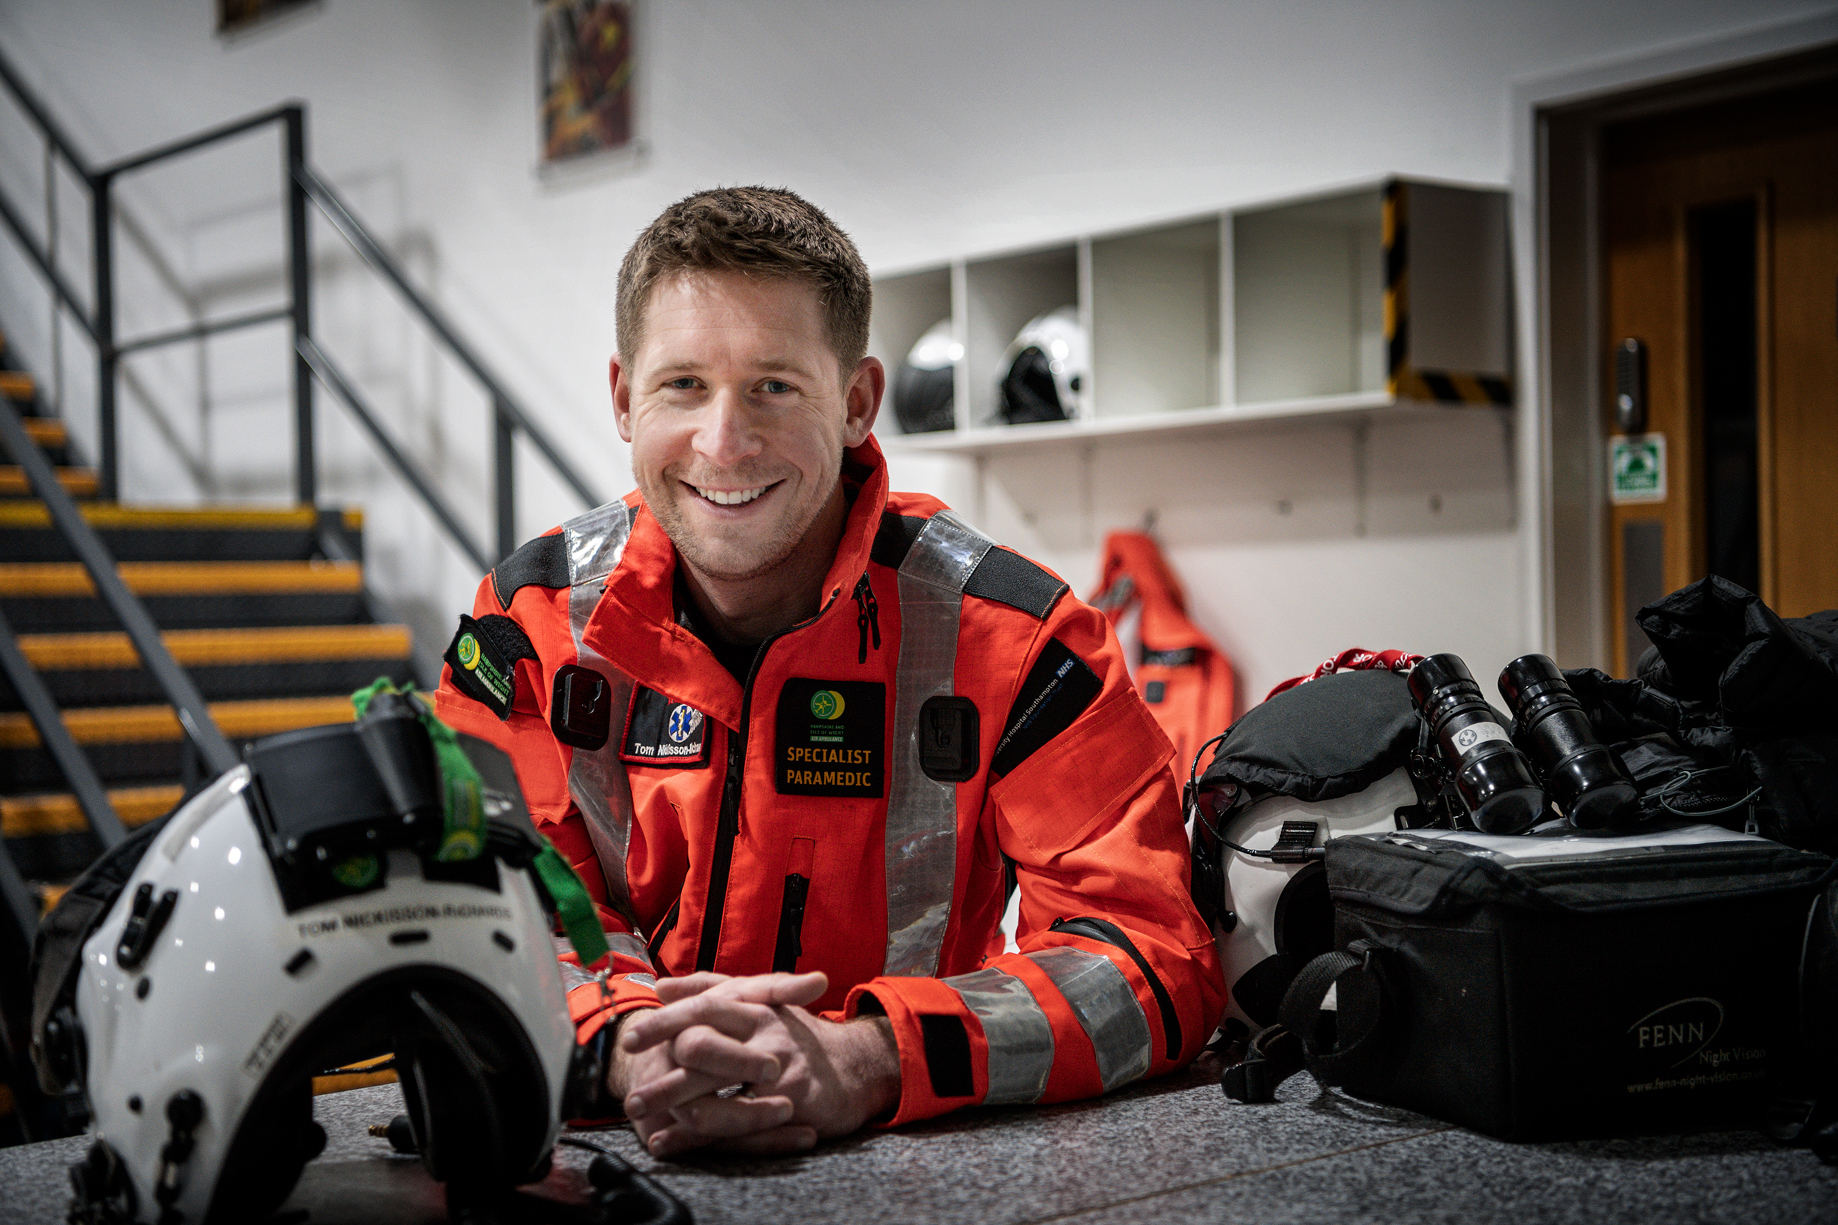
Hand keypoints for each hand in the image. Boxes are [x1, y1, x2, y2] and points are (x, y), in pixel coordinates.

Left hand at [615, 971, 900, 1157]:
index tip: (629, 1039)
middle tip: (631, 1096)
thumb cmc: (797, 1036)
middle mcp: (764, 1031)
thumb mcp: (759, 1001)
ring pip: (715, 1091)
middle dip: (662, 1076)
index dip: (664, 1023)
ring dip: (672, 1107)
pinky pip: (736, 1125)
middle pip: (701, 1047)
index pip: (702, 1007)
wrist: (855, 1066)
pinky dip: (699, 1138)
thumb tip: (662, 986)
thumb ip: (710, 988)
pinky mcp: (790, 1102)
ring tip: (642, 1120)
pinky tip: (670, 1143)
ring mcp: (778, 1067)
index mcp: (754, 1005)